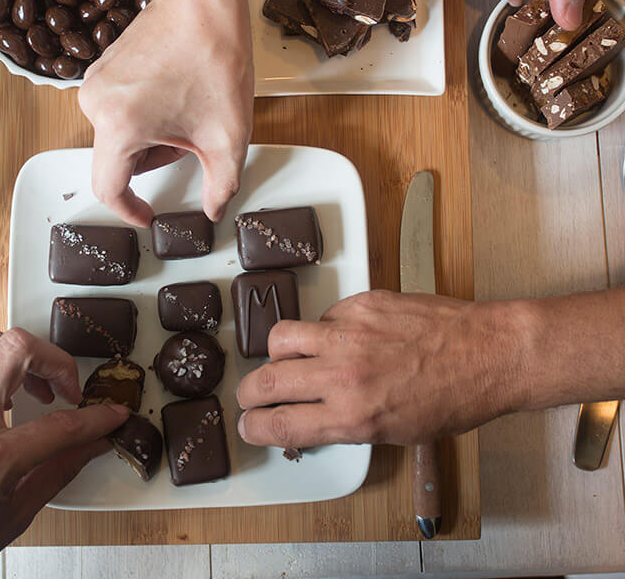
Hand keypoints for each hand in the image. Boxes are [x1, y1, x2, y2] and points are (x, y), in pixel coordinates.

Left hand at [0, 325, 127, 578]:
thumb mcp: (11, 521)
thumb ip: (57, 473)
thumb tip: (90, 446)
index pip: (59, 425)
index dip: (96, 418)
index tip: (110, 413)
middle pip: (18, 349)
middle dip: (56, 361)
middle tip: (67, 388)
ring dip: (18, 353)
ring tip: (31, 382)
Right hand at [79, 0, 252, 227]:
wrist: (203, 0)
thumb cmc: (214, 56)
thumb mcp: (227, 135)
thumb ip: (222, 184)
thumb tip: (214, 208)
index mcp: (119, 127)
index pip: (109, 188)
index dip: (130, 209)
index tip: (147, 215)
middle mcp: (96, 105)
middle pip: (121, 159)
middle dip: (158, 158)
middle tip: (192, 138)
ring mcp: (96, 83)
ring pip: (121, 135)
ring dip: (154, 136)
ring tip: (186, 109)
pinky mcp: (102, 68)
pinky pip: (119, 110)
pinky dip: (146, 115)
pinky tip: (174, 93)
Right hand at [236, 290, 526, 446]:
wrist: (486, 353)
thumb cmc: (451, 400)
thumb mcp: (395, 432)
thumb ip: (344, 424)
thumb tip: (310, 420)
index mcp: (352, 417)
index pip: (279, 424)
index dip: (254, 427)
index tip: (249, 425)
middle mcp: (343, 375)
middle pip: (265, 382)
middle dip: (249, 393)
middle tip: (252, 395)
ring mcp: (348, 334)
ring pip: (281, 338)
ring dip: (277, 353)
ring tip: (289, 358)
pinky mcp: (359, 304)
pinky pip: (322, 316)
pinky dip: (324, 330)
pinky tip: (345, 337)